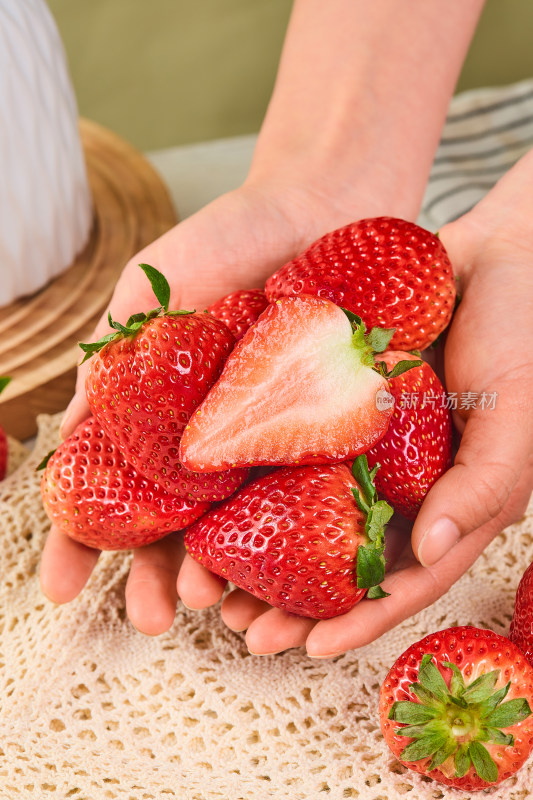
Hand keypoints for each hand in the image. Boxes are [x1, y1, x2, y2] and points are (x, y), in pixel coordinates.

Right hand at [39, 180, 388, 632]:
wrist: (313, 206)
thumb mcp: (143, 296)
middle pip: (177, 527)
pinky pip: (305, 492)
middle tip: (151, 620)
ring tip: (206, 606)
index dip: (85, 544)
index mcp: (161, 418)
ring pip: (238, 525)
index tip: (62, 590)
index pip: (116, 495)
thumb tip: (69, 434)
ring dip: (216, 573)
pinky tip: (273, 575)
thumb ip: (108, 362)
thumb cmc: (219, 243)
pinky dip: (287, 538)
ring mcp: (268, 440)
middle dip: (158, 577)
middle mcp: (212, 441)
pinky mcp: (325, 430)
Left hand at [219, 152, 532, 655]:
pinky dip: (265, 474)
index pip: (405, 579)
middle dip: (299, 600)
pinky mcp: (344, 404)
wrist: (499, 259)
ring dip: (268, 550)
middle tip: (244, 628)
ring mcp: (373, 445)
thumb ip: (484, 488)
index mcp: (452, 503)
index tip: (307, 649)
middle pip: (347, 557)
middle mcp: (407, 484)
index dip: (361, 619)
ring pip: (312, 510)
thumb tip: (428, 554)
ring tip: (219, 581)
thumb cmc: (523, 342)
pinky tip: (224, 494)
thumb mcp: (518, 423)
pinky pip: (300, 443)